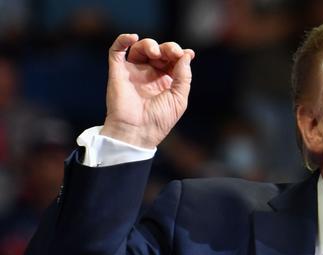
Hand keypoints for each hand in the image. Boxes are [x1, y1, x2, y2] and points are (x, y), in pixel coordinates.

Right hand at [100, 34, 194, 148]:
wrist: (137, 132)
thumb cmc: (159, 120)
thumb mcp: (179, 99)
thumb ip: (184, 76)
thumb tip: (186, 55)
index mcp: (166, 81)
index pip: (173, 60)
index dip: (179, 54)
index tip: (187, 54)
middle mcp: (150, 75)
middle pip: (159, 51)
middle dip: (168, 48)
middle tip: (172, 52)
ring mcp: (134, 72)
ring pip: (141, 48)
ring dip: (149, 44)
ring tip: (155, 52)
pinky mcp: (118, 71)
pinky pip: (117, 50)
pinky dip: (123, 40)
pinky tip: (132, 37)